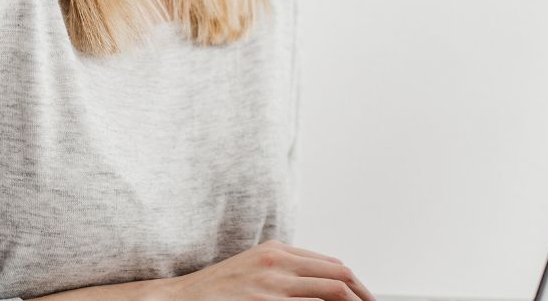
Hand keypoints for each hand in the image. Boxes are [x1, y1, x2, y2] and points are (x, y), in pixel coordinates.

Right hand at [161, 238, 377, 300]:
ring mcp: (272, 286)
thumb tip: (324, 284)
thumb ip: (286, 270)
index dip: (356, 285)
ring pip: (332, 293)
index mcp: (278, 251)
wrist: (182, 299)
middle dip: (363, 297)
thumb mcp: (255, 267)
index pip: (333, 265)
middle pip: (340, 277)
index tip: (366, 300)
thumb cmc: (218, 290)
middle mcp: (278, 263)